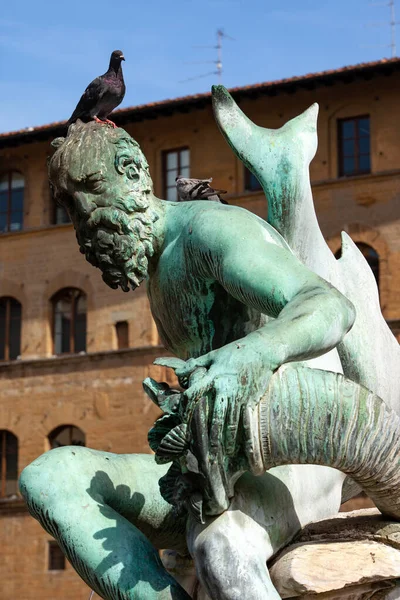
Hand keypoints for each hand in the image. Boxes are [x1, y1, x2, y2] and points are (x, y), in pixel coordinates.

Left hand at [156, 339, 277, 458]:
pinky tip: (241, 450)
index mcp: (212, 376)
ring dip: (225, 441)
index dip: (185, 410)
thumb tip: (179, 374)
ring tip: (219, 456)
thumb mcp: (213, 355)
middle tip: (202, 453)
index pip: (193, 395)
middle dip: (208, 436)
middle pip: (213, 415)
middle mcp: (224, 386)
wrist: (262, 349)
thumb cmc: (235, 352)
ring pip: (230, 422)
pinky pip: (246, 421)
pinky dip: (244, 437)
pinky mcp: (252, 399)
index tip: (181, 424)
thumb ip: (195, 365)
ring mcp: (239, 394)